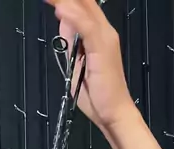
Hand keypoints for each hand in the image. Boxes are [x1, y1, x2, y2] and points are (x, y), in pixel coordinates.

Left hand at [46, 0, 135, 129]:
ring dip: (65, 1)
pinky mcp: (103, 47)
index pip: (83, 7)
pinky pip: (87, 26)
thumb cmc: (96, 95)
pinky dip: (73, 16)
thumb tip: (64, 24)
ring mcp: (105, 37)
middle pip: (84, 2)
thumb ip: (71, 44)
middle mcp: (104, 31)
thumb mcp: (76, 65)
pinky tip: (60, 9)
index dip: (67, 1)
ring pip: (85, 9)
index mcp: (98, 34)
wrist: (113, 113)